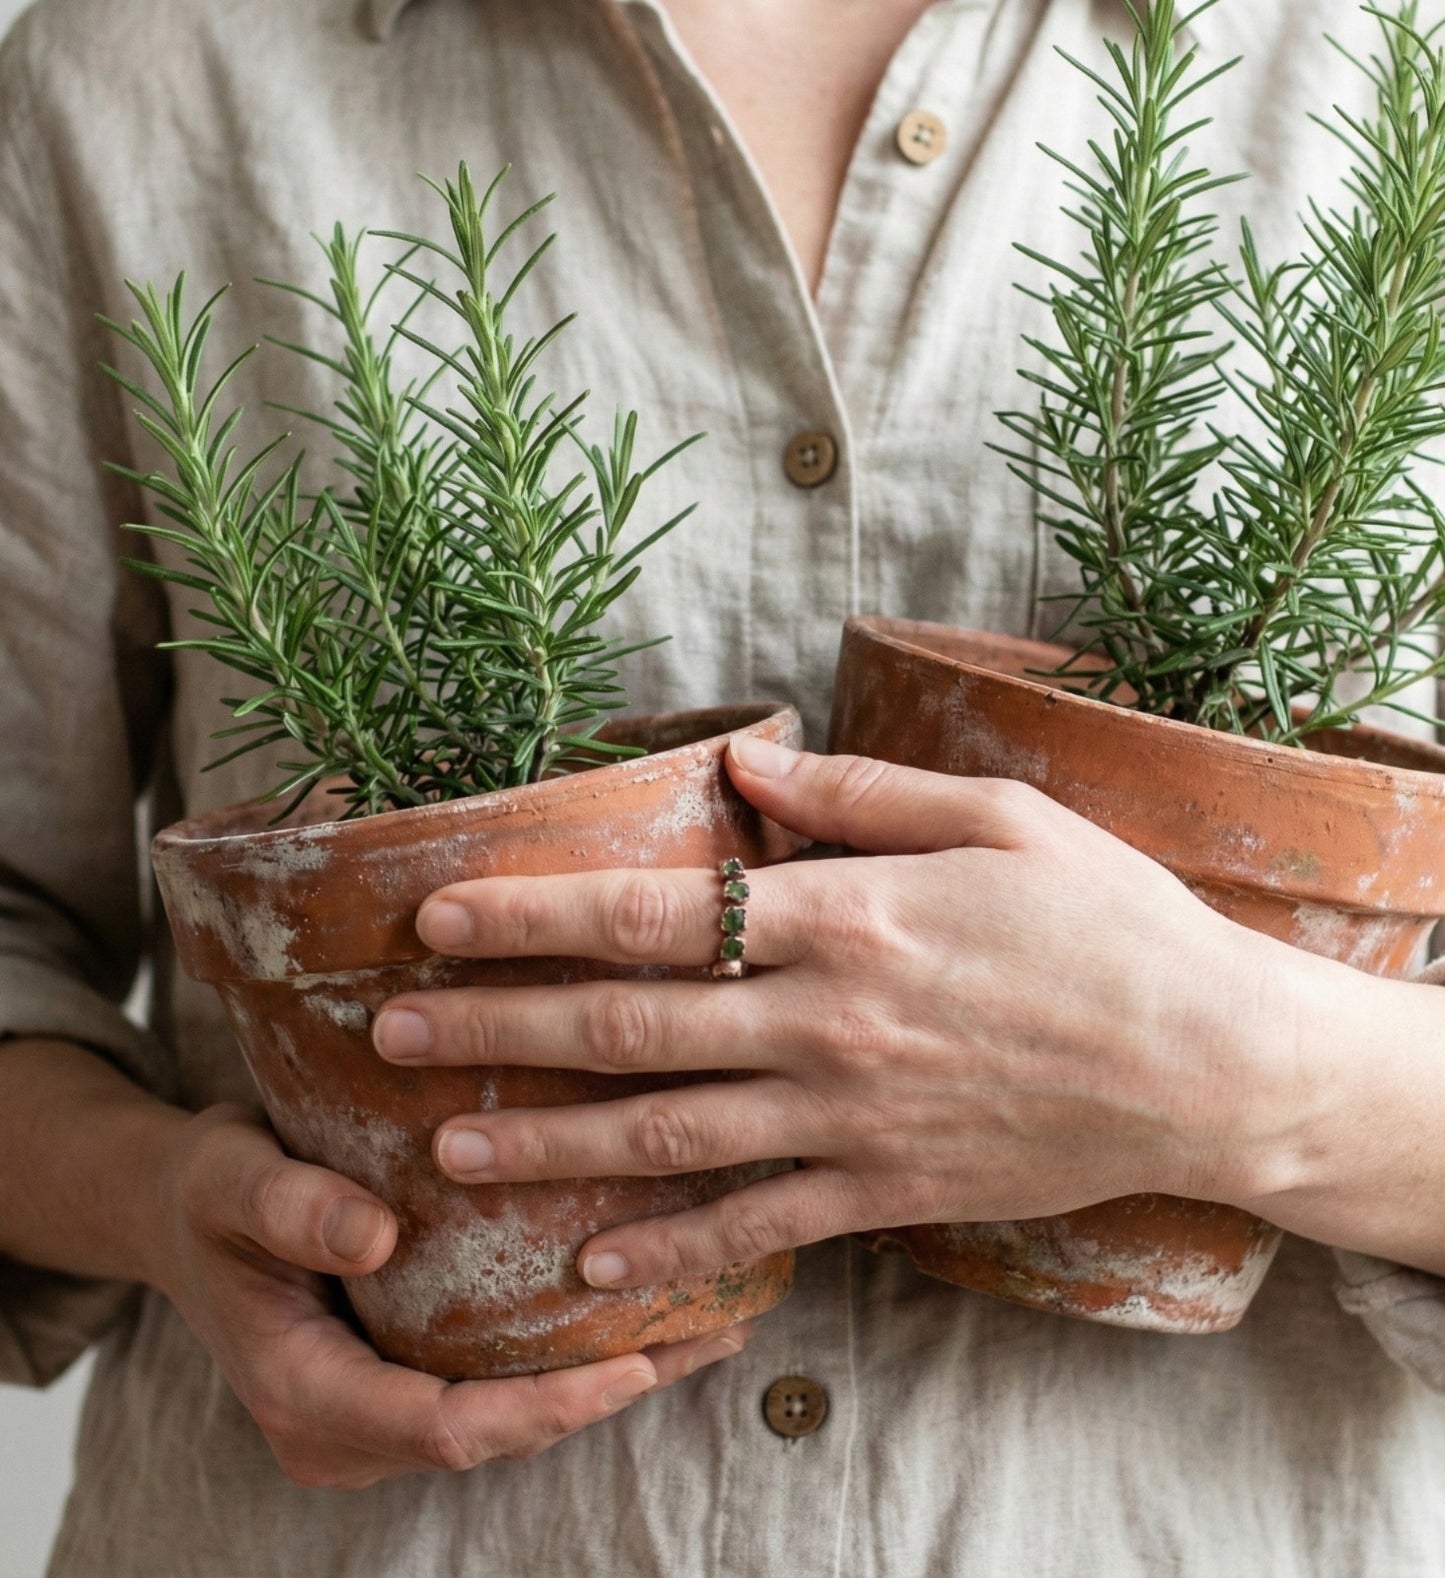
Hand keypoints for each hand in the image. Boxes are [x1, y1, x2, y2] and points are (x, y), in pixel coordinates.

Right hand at [150, 1104, 752, 1487]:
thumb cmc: (206, 1189)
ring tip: (707, 1323)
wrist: (185, 1210)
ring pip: (507, 1417)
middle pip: (495, 1434)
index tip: (635, 1362)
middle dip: (603, 1394)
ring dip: (603, 1378)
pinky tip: (644, 1308)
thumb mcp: (228, 1178)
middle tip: (710, 1336)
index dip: (545, 1406)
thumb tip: (375, 1236)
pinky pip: (497, 1386)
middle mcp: (348, 1429)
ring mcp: (378, 1415)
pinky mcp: (404, 1380)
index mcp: (305, 1394)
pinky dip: (569, 1356)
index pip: (443, 1429)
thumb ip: (287, 1206)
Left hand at [372, 736, 1327, 1291]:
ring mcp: (850, 1116)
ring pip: (666, 1135)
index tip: (442, 915)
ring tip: (450, 1145)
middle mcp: (826, 1020)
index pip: (654, 911)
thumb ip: (856, 792)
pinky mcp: (884, 1188)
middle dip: (497, 1029)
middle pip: (628, 1027)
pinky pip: (756, 1223)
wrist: (1208, 1060)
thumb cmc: (1106, 920)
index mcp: (847, 914)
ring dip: (548, 1142)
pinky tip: (591, 1265)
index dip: (535, 913)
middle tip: (390, 1034)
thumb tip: (742, 756)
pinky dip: (670, 1248)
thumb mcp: (995, 817)